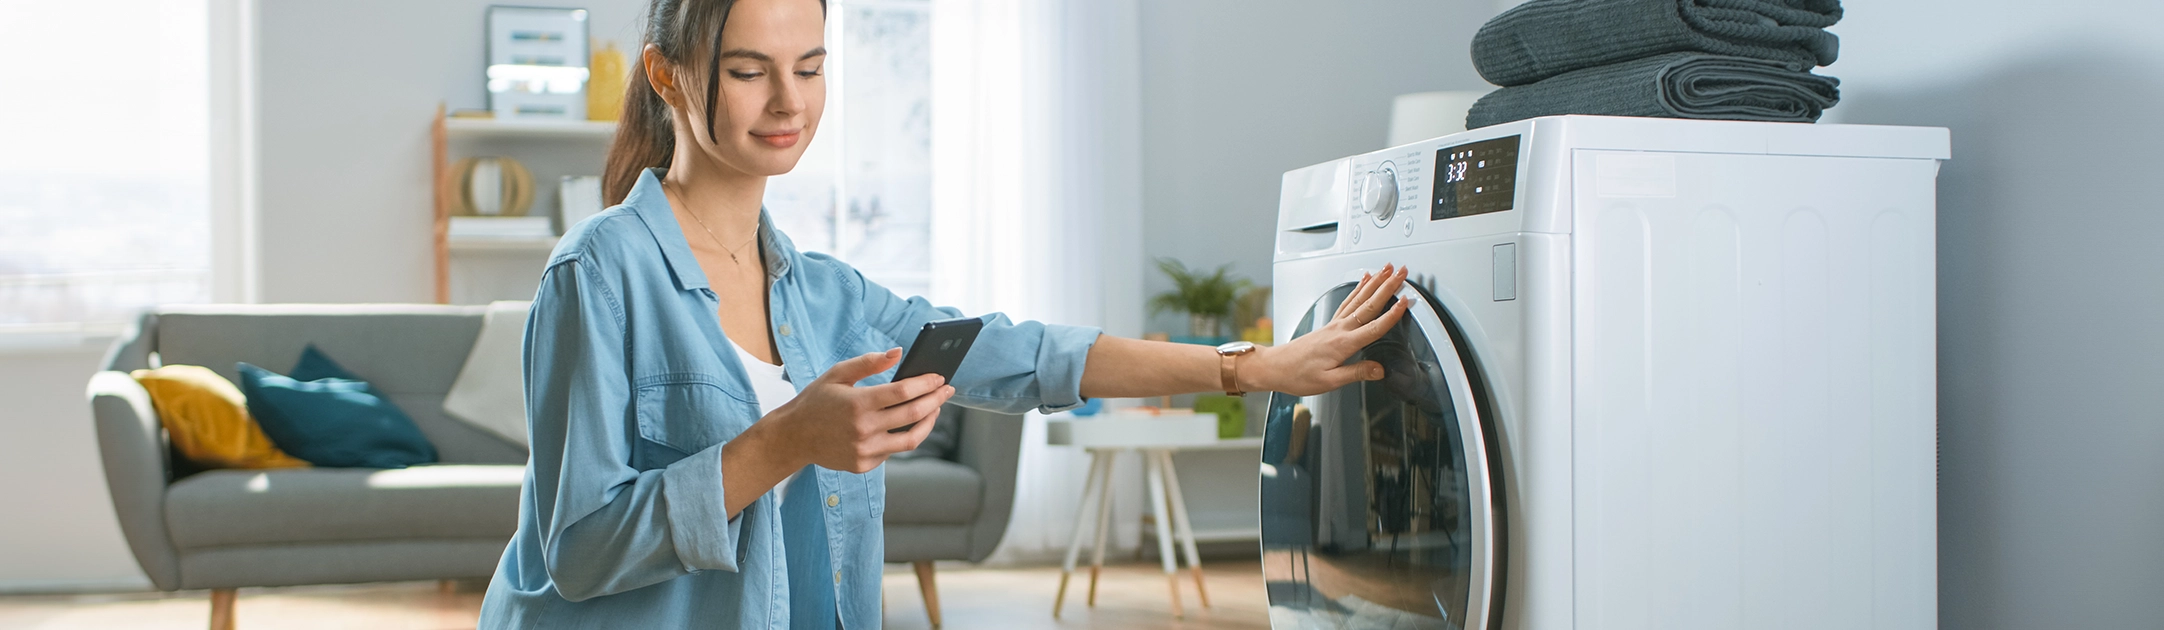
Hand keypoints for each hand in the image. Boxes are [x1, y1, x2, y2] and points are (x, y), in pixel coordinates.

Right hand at [766, 348, 953, 473]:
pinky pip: (894, 450)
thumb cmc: (816, 400)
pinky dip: (904, 435)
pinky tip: (908, 423)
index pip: (903, 391)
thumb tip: (899, 352)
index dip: (926, 383)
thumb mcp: (837, 374)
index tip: (939, 377)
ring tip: (935, 409)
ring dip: (928, 422)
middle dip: (935, 400)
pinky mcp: (864, 464)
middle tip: (947, 390)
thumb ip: (869, 362)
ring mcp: (865, 450)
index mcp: (858, 403)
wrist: (794, 437)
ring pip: (911, 439)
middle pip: (913, 414)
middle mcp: (863, 429)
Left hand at [1243, 264, 1411, 396]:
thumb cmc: (1298, 375)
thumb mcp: (1330, 382)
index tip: (1406, 301)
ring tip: (1388, 269)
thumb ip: (1357, 373)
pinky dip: (1358, 288)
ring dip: (1376, 282)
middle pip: (1369, 305)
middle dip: (1388, 287)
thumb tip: (1379, 370)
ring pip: (1359, 298)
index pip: (1374, 327)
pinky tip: (1365, 280)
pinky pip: (1348, 301)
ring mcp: (1334, 324)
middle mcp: (1339, 329)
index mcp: (1342, 344)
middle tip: (1402, 272)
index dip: (1392, 314)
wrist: (1275, 367)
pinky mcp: (1329, 324)